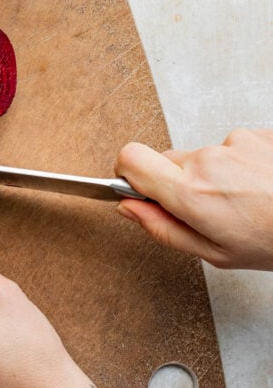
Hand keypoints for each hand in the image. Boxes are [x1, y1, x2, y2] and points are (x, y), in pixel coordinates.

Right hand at [115, 129, 272, 269]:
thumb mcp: (214, 253)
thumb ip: (162, 228)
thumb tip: (129, 208)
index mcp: (190, 192)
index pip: (130, 158)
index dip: (127, 173)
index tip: (136, 188)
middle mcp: (208, 159)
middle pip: (167, 160)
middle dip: (177, 182)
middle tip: (207, 209)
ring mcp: (235, 142)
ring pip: (203, 155)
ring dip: (215, 176)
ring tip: (245, 201)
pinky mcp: (257, 134)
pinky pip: (234, 148)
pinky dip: (242, 166)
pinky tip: (261, 187)